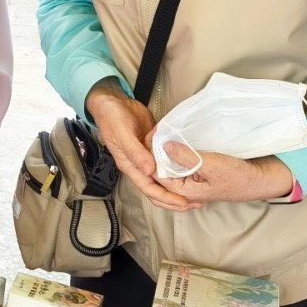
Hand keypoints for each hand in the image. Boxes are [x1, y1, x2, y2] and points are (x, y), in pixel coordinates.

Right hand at [84, 80, 193, 213]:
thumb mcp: (122, 133)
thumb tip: (150, 171)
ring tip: (194, 193)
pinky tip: (189, 172)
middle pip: (157, 189)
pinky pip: (166, 163)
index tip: (182, 203)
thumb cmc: (113, 118)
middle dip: (173, 199)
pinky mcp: (153, 148)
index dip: (165, 197)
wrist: (113, 101)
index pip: (148, 188)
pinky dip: (176, 169)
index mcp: (129, 165)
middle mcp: (138, 165)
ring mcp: (146, 157)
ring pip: (162, 178)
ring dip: (177, 187)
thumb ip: (135, 152)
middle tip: (194, 204)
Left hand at [152, 142, 294, 205]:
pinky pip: (180, 163)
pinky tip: (174, 141)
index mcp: (184, 191)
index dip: (151, 156)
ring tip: (162, 134)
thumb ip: (186, 157)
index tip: (150, 137)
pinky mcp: (198, 173)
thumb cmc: (236, 176)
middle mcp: (184, 188)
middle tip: (154, 133)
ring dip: (165, 152)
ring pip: (170, 166)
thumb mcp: (210, 165)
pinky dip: (176, 153)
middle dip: (155, 154)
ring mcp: (191, 181)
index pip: (158, 174)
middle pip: (161, 171)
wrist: (258, 179)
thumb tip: (164, 146)